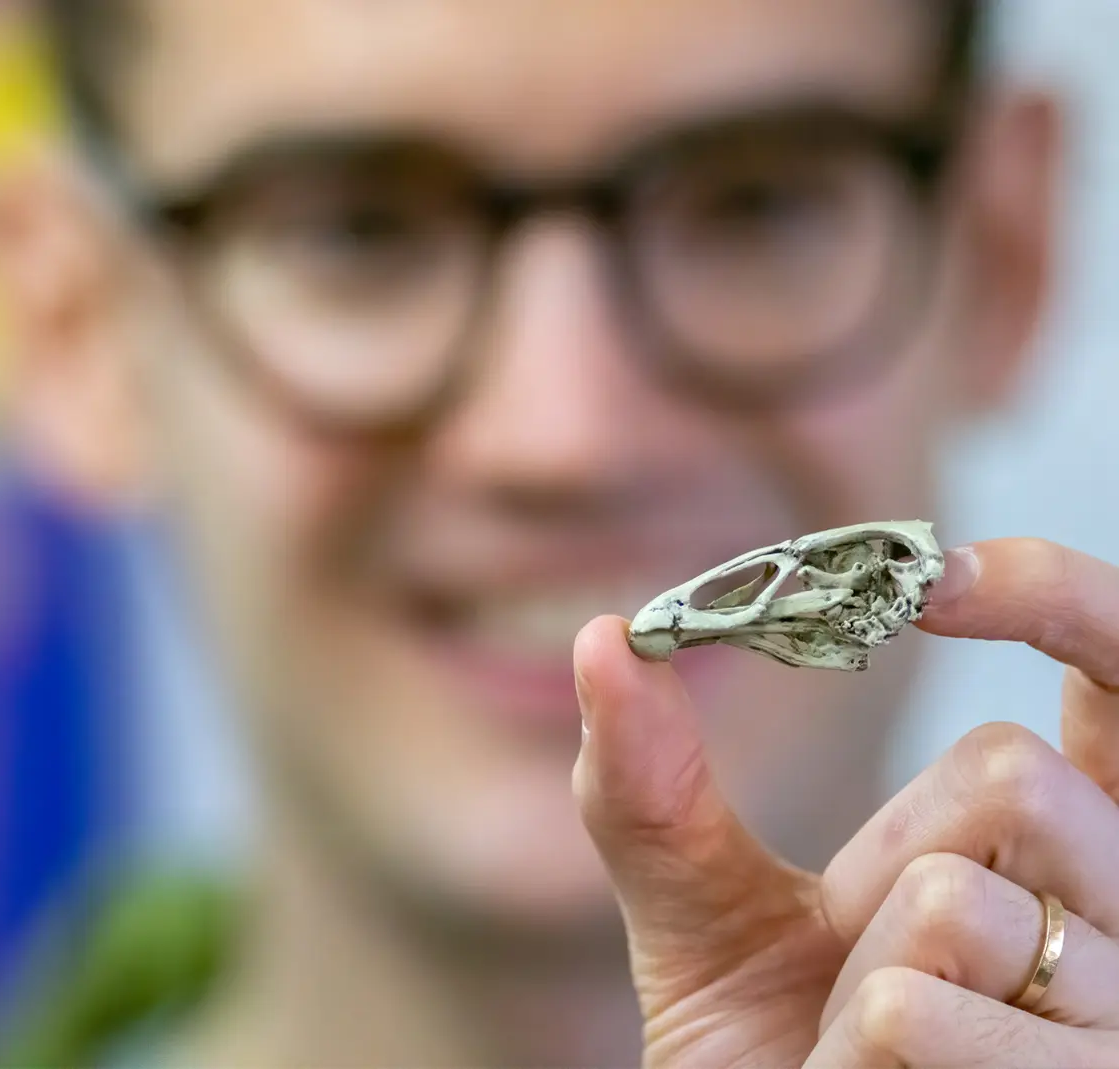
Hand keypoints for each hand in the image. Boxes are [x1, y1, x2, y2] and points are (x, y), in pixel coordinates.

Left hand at [572, 537, 1118, 1066]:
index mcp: (1055, 840)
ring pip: (961, 903)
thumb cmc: (771, 1058)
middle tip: (874, 956)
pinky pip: (920, 1012)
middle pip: (1014, 777)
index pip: (1115, 673)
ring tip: (879, 1043)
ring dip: (864, 977)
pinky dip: (856, 1055)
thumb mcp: (702, 917)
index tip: (929, 573)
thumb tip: (600, 638)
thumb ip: (655, 791)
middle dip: (893, 859)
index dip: (1057, 599)